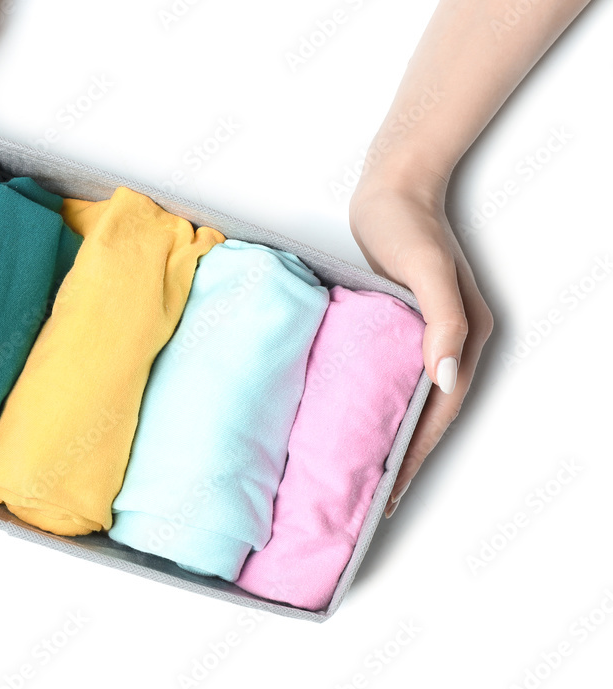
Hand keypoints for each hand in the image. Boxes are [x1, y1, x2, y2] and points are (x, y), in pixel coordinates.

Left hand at [349, 164, 492, 517]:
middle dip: (406, 457)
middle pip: (431, 412)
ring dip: (395, 434)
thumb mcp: (426, 268)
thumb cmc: (405, 223)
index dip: (417, 453)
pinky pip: (396, 375)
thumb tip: (446, 377)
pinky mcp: (404, 324)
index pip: (441, 410)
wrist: (392, 187)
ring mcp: (429, 333)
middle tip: (373, 498)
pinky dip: (382, 402)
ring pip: (414, 398)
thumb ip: (443, 321)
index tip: (391, 491)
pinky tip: (358, 418)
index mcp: (465, 335)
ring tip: (366, 471)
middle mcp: (452, 340)